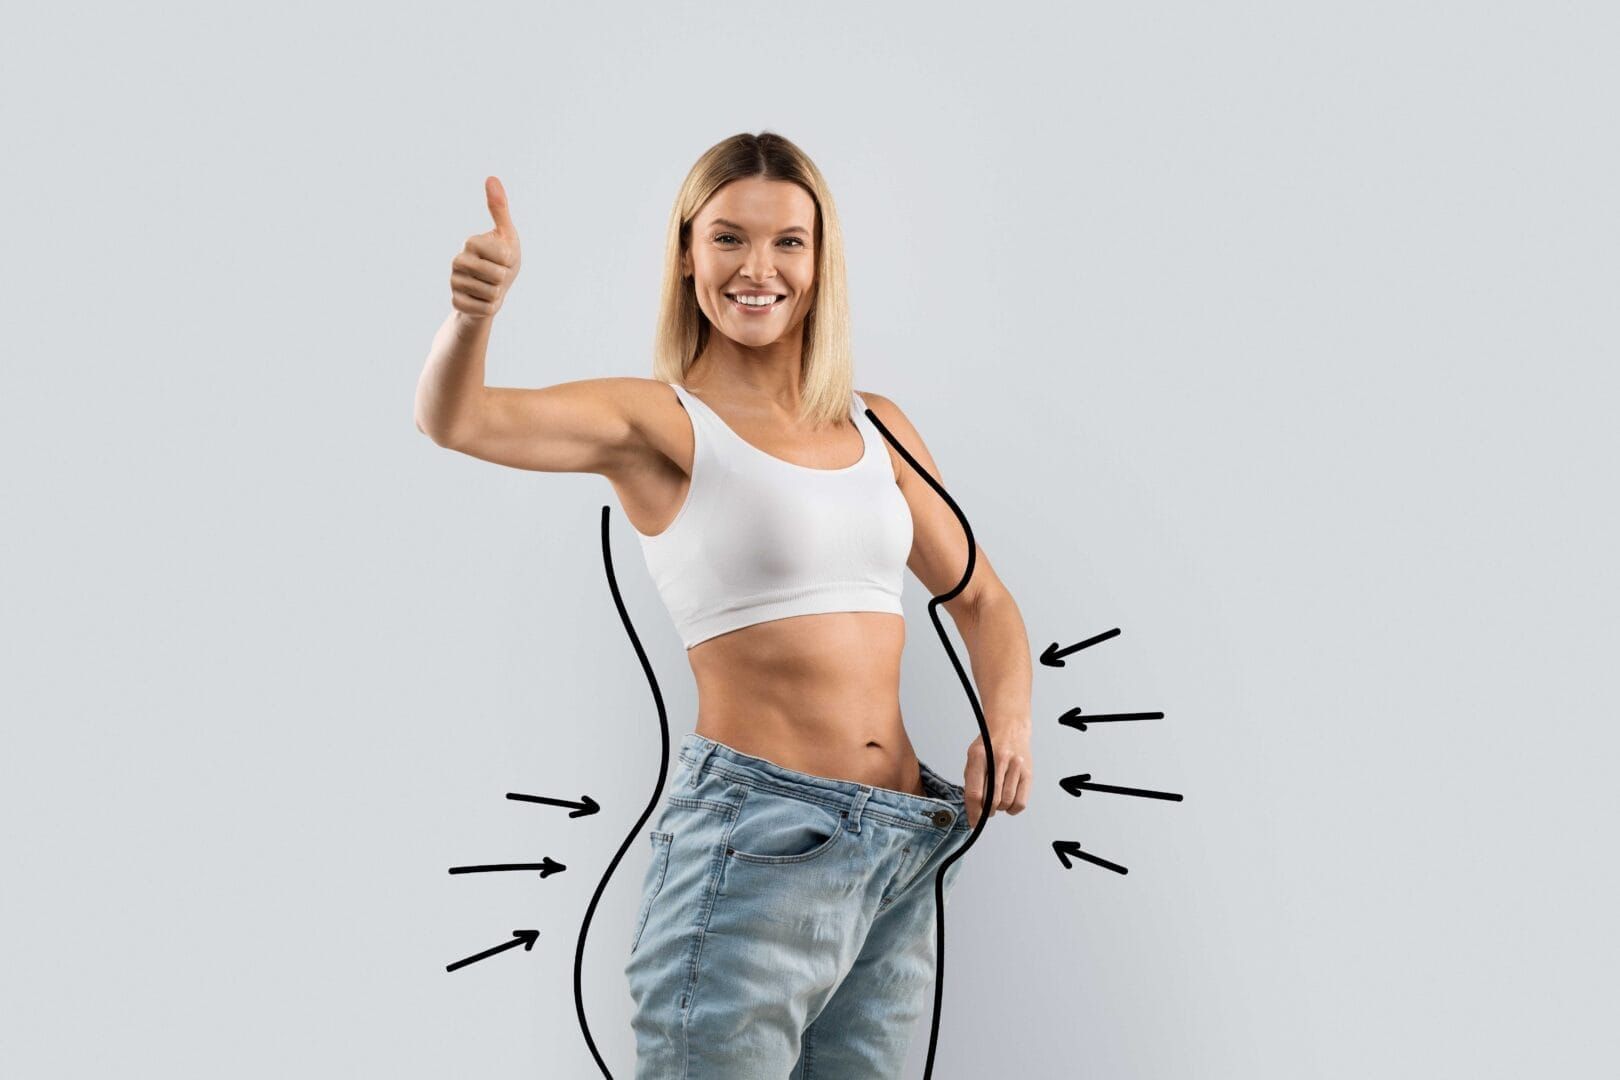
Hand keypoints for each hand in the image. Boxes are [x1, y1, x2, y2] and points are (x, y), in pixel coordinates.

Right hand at [450, 176, 522, 320]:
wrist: (491, 291)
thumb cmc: (502, 260)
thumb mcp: (506, 234)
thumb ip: (499, 208)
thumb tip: (491, 177)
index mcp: (470, 242)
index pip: (503, 255)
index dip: (510, 260)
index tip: (504, 259)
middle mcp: (457, 261)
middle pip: (498, 276)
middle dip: (505, 279)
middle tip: (498, 275)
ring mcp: (454, 282)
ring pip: (492, 294)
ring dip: (498, 294)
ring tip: (491, 287)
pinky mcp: (456, 303)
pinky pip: (485, 309)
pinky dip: (490, 307)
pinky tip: (483, 300)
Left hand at [962, 726, 1031, 828]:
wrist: (1010, 728)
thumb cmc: (989, 745)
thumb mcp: (973, 757)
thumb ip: (971, 782)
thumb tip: (972, 810)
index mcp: (979, 755)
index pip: (974, 793)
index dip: (973, 812)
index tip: (973, 822)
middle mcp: (998, 759)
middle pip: (991, 801)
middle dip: (986, 811)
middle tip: (985, 810)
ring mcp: (1015, 766)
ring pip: (1006, 803)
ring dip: (999, 808)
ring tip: (997, 800)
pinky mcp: (1028, 773)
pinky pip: (1020, 802)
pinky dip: (1012, 808)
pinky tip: (1008, 801)